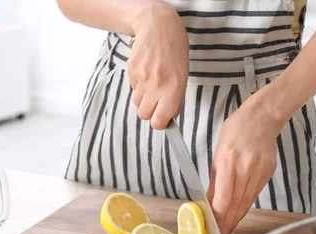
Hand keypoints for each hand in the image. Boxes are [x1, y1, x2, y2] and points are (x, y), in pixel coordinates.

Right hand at [129, 3, 188, 129]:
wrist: (159, 28)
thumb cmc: (175, 54)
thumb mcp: (183, 78)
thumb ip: (176, 100)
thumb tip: (168, 117)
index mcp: (173, 90)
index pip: (158, 121)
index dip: (159, 123)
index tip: (162, 119)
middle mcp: (156, 86)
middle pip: (143, 115)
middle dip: (149, 112)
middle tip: (156, 102)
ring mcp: (142, 79)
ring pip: (136, 103)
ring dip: (143, 99)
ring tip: (152, 84)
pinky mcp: (131, 71)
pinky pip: (133, 88)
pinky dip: (139, 86)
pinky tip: (147, 73)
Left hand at [207, 96, 284, 233]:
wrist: (262, 118)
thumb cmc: (236, 131)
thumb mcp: (219, 153)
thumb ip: (214, 181)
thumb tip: (208, 205)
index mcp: (229, 161)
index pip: (224, 197)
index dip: (219, 217)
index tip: (213, 230)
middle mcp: (245, 168)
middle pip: (236, 204)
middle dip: (227, 224)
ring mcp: (259, 171)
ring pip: (247, 202)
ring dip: (236, 219)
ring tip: (228, 232)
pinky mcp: (268, 173)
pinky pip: (254, 194)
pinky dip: (245, 206)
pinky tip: (238, 215)